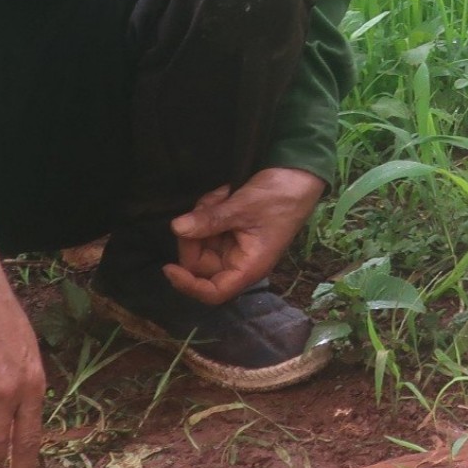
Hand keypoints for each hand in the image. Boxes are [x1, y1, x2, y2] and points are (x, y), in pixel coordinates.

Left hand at [166, 167, 325, 306]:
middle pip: (200, 262)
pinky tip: (225, 194)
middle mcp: (239, 261)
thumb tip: (176, 228)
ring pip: (202, 241)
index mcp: (248, 267)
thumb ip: (210, 220)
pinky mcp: (232, 230)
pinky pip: (209, 227)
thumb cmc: (279, 197)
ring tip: (223, 196)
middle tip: (206, 207)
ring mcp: (234, 244)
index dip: (188, 285)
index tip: (168, 267)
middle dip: (196, 235)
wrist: (299, 174)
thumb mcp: (243, 207)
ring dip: (205, 216)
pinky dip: (210, 209)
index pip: (213, 292)